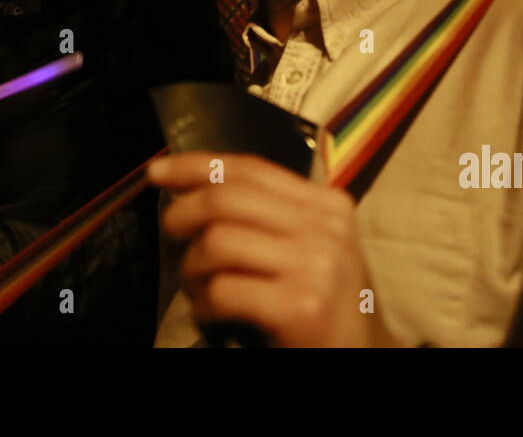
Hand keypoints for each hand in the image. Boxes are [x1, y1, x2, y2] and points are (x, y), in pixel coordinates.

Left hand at [148, 153, 396, 346]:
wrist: (364, 357)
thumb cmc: (324, 302)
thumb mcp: (309, 246)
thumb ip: (268, 215)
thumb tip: (193, 186)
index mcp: (328, 205)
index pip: (251, 169)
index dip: (197, 166)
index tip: (158, 171)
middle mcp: (327, 228)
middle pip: (228, 198)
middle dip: (183, 213)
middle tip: (170, 234)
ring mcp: (317, 266)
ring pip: (218, 241)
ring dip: (192, 267)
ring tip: (197, 287)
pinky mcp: (301, 307)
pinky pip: (223, 289)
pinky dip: (204, 303)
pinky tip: (211, 314)